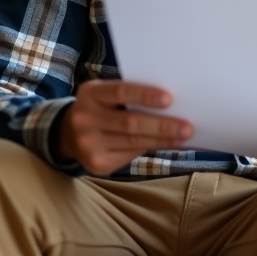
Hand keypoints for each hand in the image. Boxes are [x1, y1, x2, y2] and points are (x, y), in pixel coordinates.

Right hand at [56, 80, 193, 175]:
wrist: (69, 134)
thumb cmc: (102, 108)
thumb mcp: (106, 95)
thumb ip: (130, 96)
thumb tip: (173, 105)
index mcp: (91, 93)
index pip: (121, 91)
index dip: (145, 95)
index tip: (169, 99)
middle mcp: (84, 118)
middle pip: (130, 123)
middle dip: (161, 126)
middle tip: (187, 127)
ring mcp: (88, 144)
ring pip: (133, 142)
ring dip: (162, 140)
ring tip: (184, 137)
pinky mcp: (96, 164)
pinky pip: (130, 156)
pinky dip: (151, 149)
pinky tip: (167, 145)